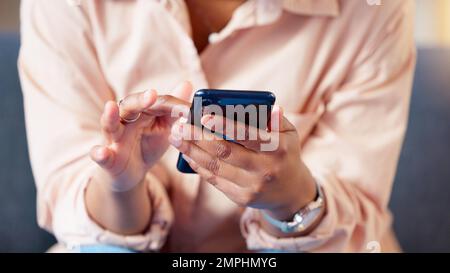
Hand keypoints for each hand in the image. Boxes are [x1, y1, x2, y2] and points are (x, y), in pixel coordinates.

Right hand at [90, 82, 191, 191]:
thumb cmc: (148, 145)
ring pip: (110, 125)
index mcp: (140, 112)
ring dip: (110, 116)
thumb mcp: (165, 128)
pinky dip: (99, 153)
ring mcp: (114, 139)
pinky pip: (100, 155)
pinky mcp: (107, 159)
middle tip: (152, 95)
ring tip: (111, 107)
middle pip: (130, 106)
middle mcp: (125, 120)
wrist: (131, 173)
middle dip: (140, 100)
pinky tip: (101, 152)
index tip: (186, 107)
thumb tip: (187, 84)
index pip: (154, 103)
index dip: (170, 105)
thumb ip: (174, 109)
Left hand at [168, 106, 316, 220]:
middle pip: (225, 152)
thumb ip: (275, 119)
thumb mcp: (288, 134)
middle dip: (198, 137)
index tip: (203, 117)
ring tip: (176, 137)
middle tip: (180, 126)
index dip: (224, 126)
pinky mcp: (241, 198)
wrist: (291, 193)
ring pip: (215, 167)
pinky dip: (199, 166)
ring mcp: (252, 187)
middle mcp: (265, 169)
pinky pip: (215, 180)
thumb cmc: (286, 154)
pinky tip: (187, 154)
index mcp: (277, 149)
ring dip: (192, 151)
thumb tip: (260, 106)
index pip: (247, 135)